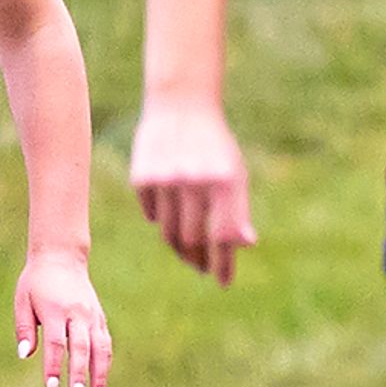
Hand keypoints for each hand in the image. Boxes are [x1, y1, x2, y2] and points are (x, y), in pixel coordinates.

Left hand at [14, 245, 112, 386]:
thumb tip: (25, 355)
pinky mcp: (99, 317)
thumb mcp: (22, 300)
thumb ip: (25, 328)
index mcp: (56, 310)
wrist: (62, 258)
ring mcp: (92, 316)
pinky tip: (101, 380)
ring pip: (100, 348)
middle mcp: (78, 314)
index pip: (56, 345)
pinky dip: (104, 362)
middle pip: (81, 349)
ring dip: (100, 374)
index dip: (54, 368)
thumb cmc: (37, 281)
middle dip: (80, 375)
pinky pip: (105, 343)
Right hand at [130, 101, 256, 287]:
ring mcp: (166, 179)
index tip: (222, 282)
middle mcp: (195, 181)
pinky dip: (160, 219)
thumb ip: (237, 209)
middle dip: (198, 258)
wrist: (181, 104)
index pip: (223, 236)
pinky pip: (152, 212)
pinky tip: (167, 219)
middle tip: (201, 267)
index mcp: (225, 181)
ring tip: (187, 252)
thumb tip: (243, 246)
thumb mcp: (234, 173)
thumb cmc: (215, 146)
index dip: (223, 263)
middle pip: (192, 239)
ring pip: (169, 231)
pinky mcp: (143, 176)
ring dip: (179, 247)